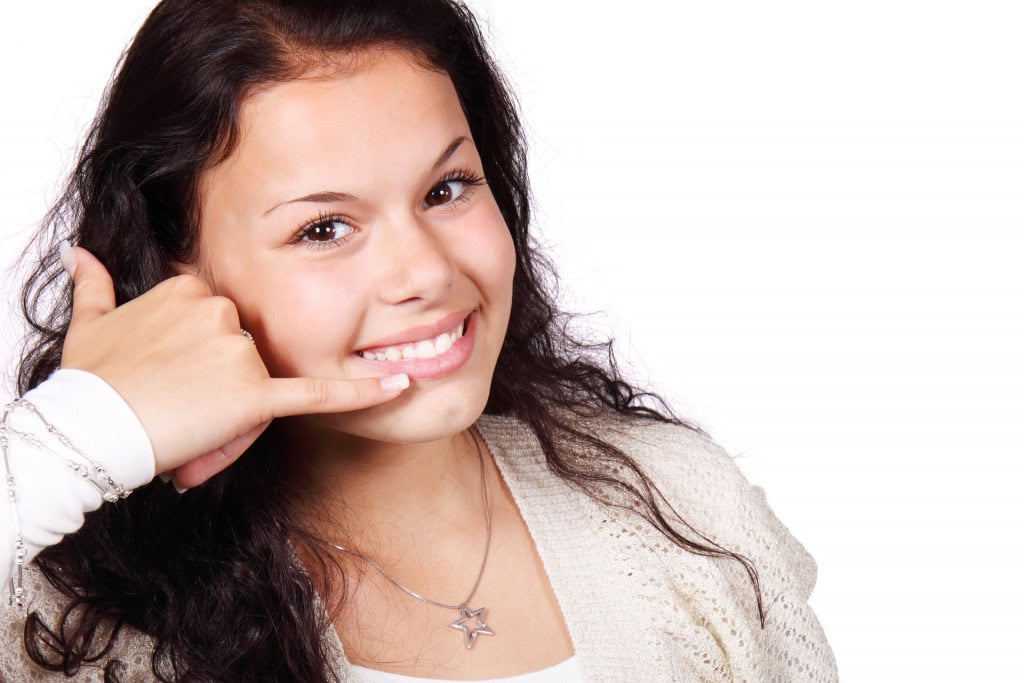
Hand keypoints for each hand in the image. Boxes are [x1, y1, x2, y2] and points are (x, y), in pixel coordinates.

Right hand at [59, 245, 408, 487]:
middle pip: (246, 350)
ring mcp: (240, 352)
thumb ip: (94, 285)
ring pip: (261, 379)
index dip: (202, 355)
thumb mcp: (91, 325)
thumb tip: (79, 253)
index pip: (222, 323)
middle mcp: (222, 312)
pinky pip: (317, 393)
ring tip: (187, 415)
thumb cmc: (90, 382)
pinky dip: (361, 391)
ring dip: (234, 403)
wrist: (90, 429)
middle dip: (222, 378)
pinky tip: (398, 386)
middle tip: (179, 399)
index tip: (175, 371)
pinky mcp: (254, 394)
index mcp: (190, 290)